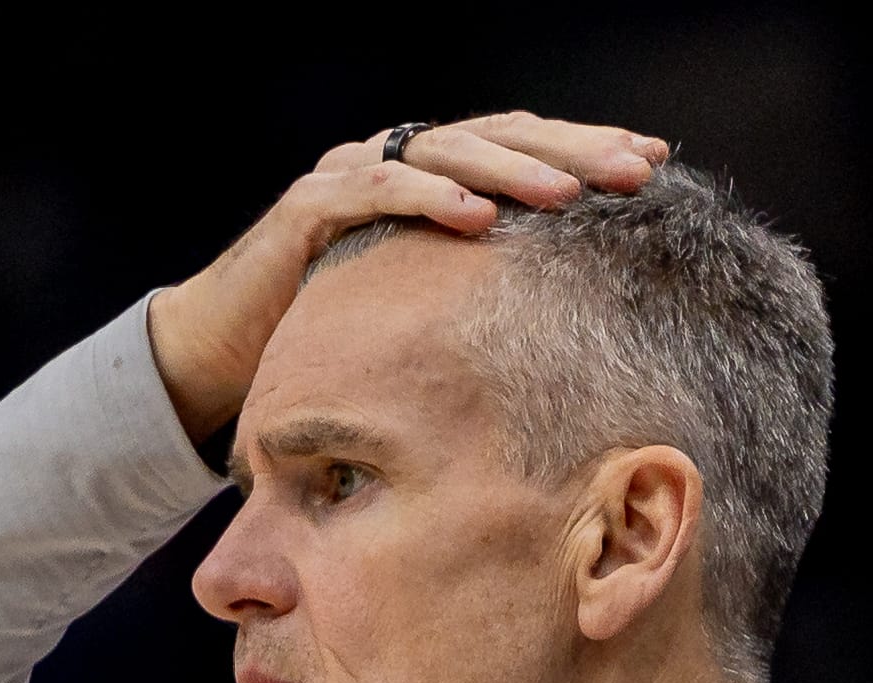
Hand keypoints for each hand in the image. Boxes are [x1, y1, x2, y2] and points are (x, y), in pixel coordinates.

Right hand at [147, 115, 669, 440]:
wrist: (218, 356)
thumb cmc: (325, 338)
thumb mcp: (418, 312)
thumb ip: (475, 295)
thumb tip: (571, 318)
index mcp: (427, 178)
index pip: (518, 145)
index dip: (584, 147)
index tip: (654, 163)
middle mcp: (391, 161)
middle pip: (496, 136)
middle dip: (571, 149)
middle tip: (636, 168)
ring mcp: (347, 175)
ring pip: (444, 152)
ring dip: (512, 170)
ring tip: (570, 192)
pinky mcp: (307, 208)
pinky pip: (376, 190)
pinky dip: (427, 197)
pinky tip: (477, 216)